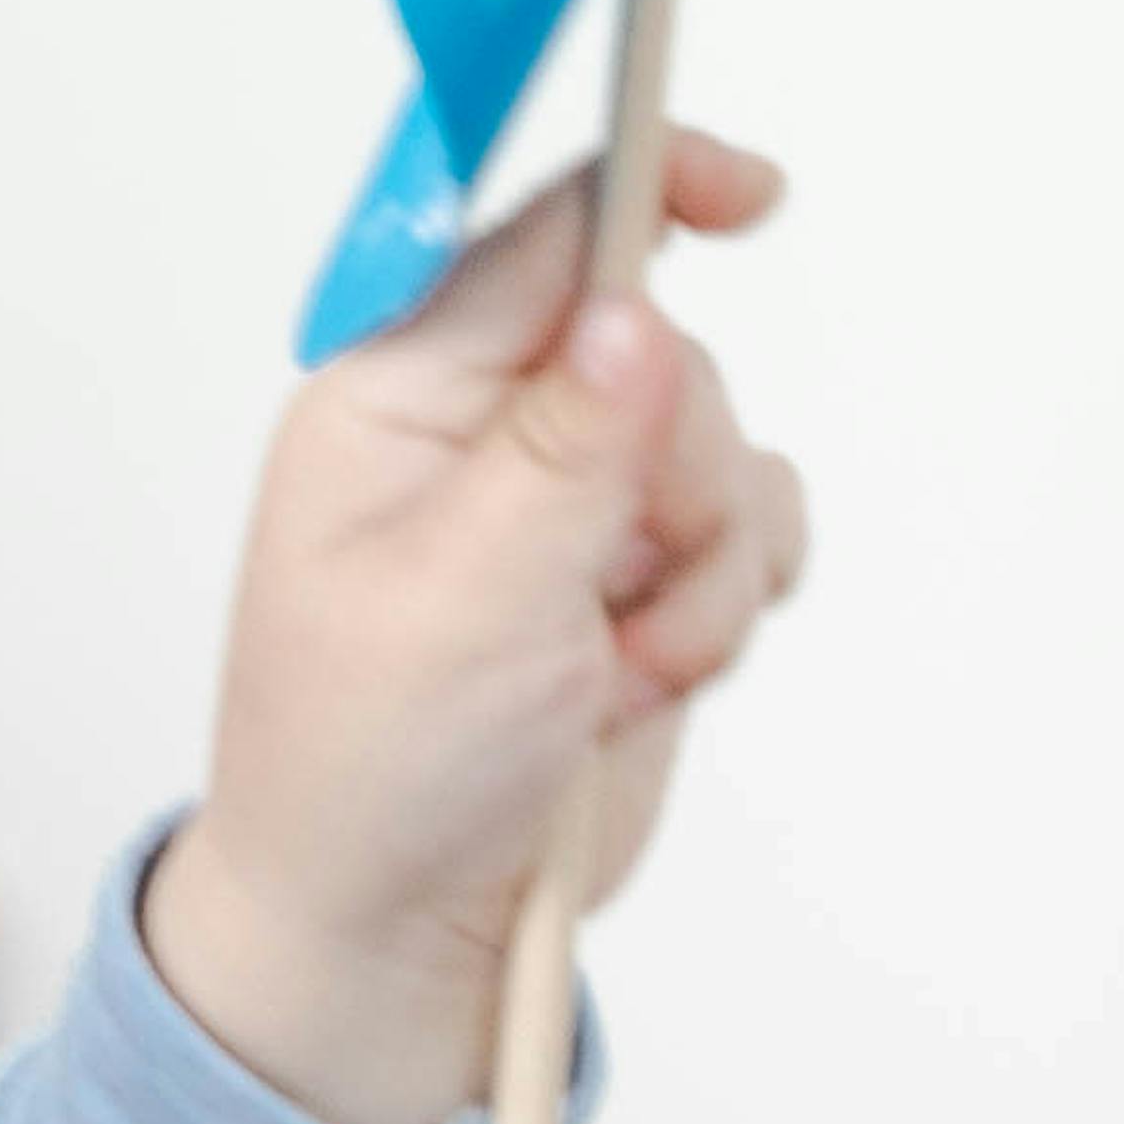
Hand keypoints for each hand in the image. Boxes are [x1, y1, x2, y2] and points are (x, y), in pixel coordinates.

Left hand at [147, 141, 812, 1123]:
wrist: (395, 932)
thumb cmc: (370, 772)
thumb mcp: (463, 602)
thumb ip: (565, 452)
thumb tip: (635, 311)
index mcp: (394, 400)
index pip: (535, 238)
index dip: (646, 191)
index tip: (750, 196)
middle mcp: (481, 433)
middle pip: (661, 350)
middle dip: (677, 474)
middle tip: (606, 591)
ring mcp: (565, 506)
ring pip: (722, 448)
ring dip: (699, 566)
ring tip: (601, 670)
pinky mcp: (633, 578)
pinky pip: (754, 528)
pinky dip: (728, 602)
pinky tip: (643, 679)